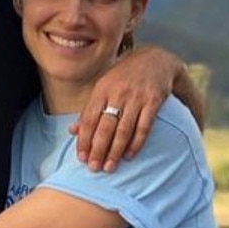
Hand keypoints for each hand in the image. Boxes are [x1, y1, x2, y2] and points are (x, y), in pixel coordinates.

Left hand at [71, 46, 182, 171]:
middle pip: (105, 126)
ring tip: (110, 166)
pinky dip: (136, 142)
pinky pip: (144, 126)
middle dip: (98, 149)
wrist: (156, 60)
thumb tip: (72, 131)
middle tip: (94, 168)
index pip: (89, 118)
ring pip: (124, 129)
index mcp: (102, 89)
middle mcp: (118, 92)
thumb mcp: (104, 86)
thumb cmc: (124, 76)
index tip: (81, 157)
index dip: (84, 139)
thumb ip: (89, 109)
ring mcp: (136, 97)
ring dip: (116, 150)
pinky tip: (129, 155)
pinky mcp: (153, 101)